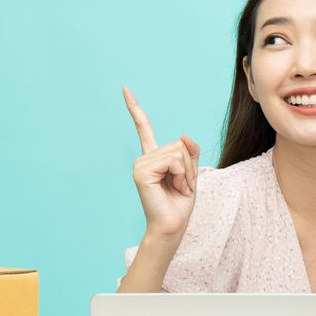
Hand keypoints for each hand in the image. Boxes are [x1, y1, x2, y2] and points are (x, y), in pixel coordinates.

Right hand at [123, 86, 199, 239]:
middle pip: (178, 144)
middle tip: (182, 185)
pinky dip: (180, 174)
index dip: (135, 108)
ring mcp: (140, 164)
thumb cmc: (179, 203)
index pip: (144, 127)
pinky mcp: (141, 172)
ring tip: (178, 188)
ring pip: (177, 152)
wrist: (172, 226)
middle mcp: (144, 158)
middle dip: (188, 166)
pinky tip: (173, 187)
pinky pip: (173, 161)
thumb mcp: (190, 173)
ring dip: (185, 172)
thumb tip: (184, 134)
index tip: (125, 89)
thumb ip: (189, 151)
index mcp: (153, 157)